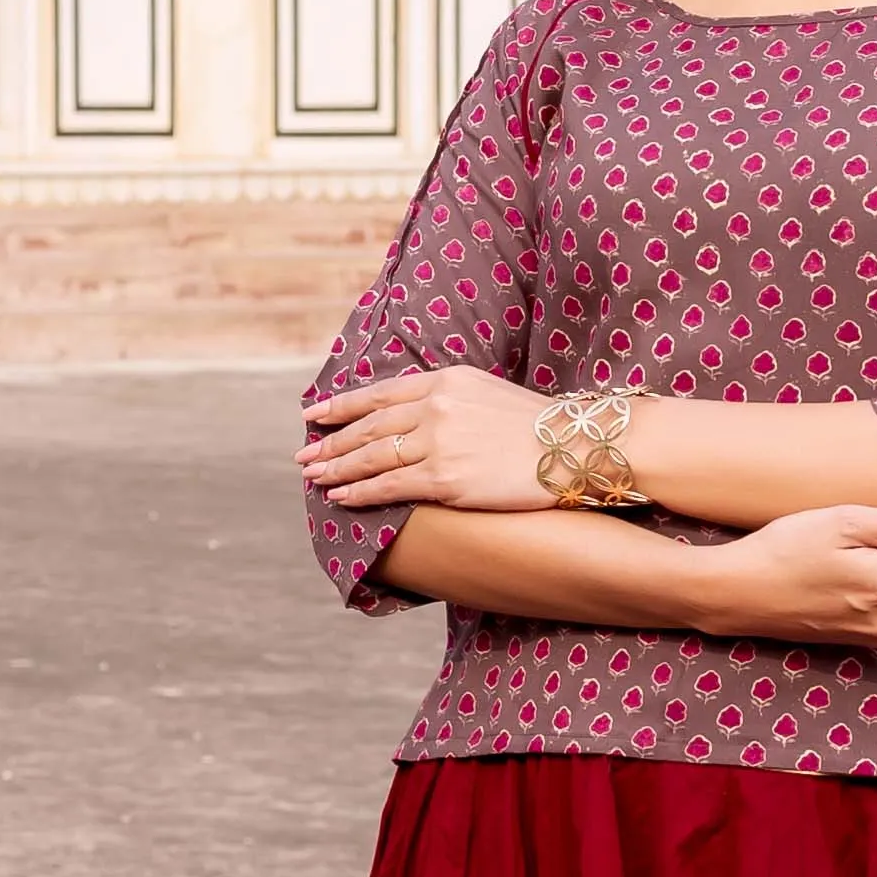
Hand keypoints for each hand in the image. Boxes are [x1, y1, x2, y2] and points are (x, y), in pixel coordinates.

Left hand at [303, 365, 555, 511]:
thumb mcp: (489, 393)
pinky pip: (389, 486)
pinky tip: (341, 497)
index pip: (380, 393)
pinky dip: (360, 492)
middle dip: (330, 441)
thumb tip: (422, 415)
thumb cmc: (539, 427)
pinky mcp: (445, 479)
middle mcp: (436, 406)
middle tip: (303, 455)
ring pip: (372, 456)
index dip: (342, 405)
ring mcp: (438, 442)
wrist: (573, 447)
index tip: (314, 414)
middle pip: (369, 426)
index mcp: (446, 380)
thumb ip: (452, 399)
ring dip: (337, 468)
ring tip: (313, 477)